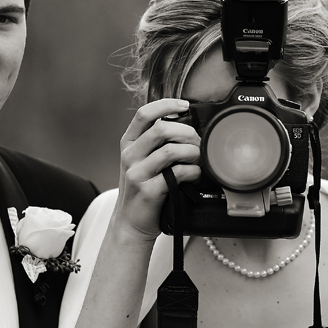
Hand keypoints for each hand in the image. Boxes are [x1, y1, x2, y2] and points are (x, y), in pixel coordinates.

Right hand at [113, 98, 200, 239]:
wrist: (131, 223)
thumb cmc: (143, 188)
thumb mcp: (142, 161)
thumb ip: (156, 143)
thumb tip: (188, 125)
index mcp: (128, 143)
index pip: (144, 114)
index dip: (166, 105)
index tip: (185, 105)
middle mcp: (130, 155)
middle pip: (162, 130)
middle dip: (187, 133)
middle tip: (198, 142)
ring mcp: (136, 173)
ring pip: (171, 151)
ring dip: (192, 153)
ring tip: (199, 160)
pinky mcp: (147, 191)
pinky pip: (178, 173)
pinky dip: (193, 172)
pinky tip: (195, 175)